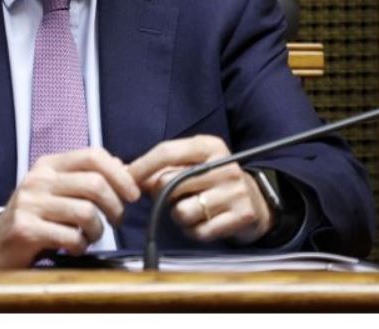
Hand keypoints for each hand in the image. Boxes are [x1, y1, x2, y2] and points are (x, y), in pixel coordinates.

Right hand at [0, 147, 139, 269]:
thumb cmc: (36, 219)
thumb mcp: (58, 191)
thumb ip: (86, 178)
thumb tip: (121, 166)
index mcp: (49, 165)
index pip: (93, 156)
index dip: (120, 174)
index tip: (132, 194)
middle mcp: (38, 179)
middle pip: (94, 184)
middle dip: (115, 207)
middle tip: (115, 221)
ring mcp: (29, 203)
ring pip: (86, 212)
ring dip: (97, 231)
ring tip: (90, 237)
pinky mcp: (25, 228)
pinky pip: (70, 236)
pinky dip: (80, 246)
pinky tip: (73, 247)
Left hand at [128, 135, 272, 244]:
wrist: (257, 202)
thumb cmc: (212, 182)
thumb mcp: (191, 165)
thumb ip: (159, 168)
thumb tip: (122, 171)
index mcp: (210, 146)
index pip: (167, 151)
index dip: (141, 166)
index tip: (124, 177)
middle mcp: (224, 166)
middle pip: (168, 183)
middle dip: (160, 195)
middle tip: (170, 198)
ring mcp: (235, 192)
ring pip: (180, 211)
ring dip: (178, 216)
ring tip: (192, 209)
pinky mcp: (241, 216)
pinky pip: (197, 231)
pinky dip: (193, 231)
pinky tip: (203, 223)